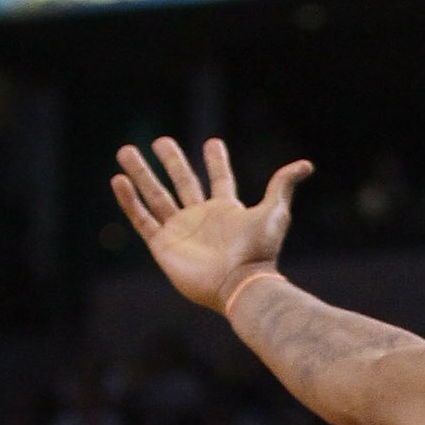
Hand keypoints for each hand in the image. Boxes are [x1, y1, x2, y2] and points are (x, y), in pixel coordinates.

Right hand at [112, 136, 311, 314]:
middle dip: (172, 161)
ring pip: (156, 196)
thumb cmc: (259, 251)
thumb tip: (306, 164)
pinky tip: (118, 179)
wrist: (239, 283)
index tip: (213, 144)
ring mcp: (181, 231)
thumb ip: (283, 185)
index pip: (220, 179)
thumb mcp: (274, 212)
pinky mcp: (163, 245)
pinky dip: (129, 200)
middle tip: (161, 140)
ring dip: (141, 173)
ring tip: (126, 150)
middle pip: (183, 182)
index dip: (217, 162)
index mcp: (226, 210)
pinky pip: (142, 219)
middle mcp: (202, 218)